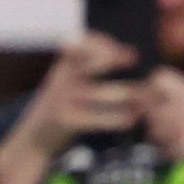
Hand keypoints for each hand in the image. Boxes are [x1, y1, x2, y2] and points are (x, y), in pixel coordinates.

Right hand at [11, 33, 147, 156]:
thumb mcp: (63, 81)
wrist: (32, 139)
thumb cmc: (59, 107)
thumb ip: (85, 67)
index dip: (105, 45)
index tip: (130, 54)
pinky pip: (99, 118)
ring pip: (105, 93)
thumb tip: (128, 54)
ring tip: (152, 98)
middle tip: (142, 67)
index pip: (82, 44)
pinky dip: (119, 118)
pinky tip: (133, 119)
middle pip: (93, 64)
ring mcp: (62, 100)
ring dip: (133, 94)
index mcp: (62, 67)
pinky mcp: (66, 121)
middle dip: (118, 61)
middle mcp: (61, 80)